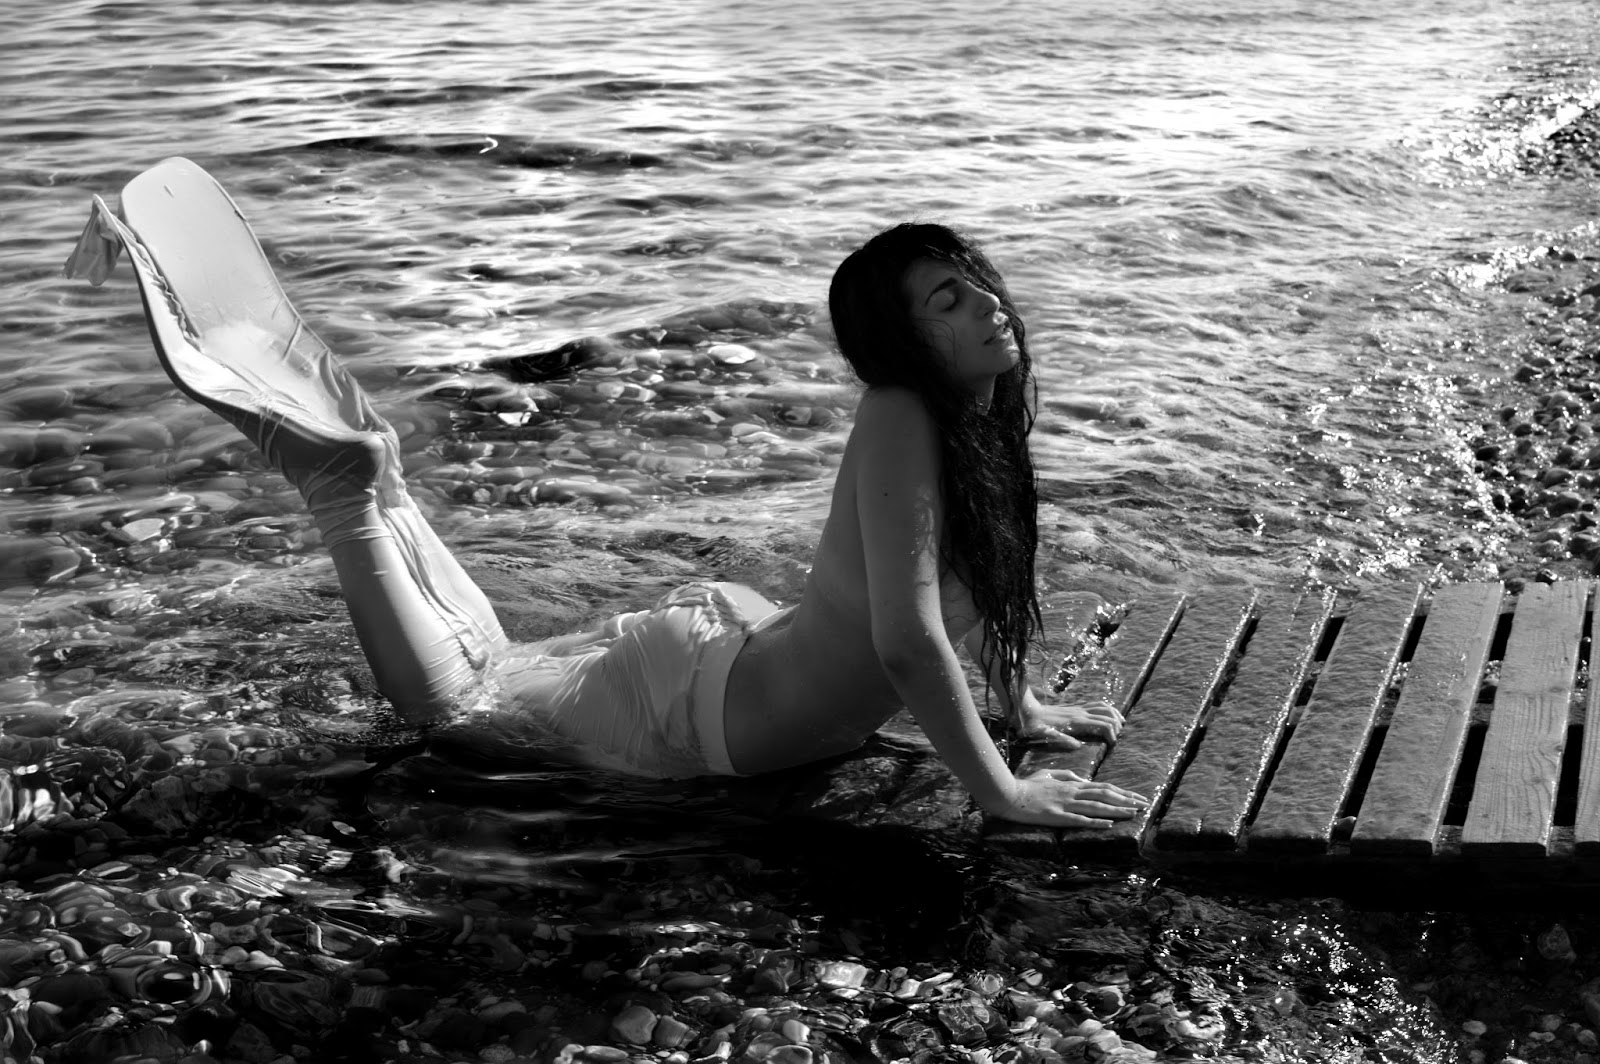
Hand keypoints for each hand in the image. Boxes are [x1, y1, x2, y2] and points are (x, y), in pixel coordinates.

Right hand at [987, 769, 1148, 827]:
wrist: (1007, 793)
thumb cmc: (1025, 785)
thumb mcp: (1046, 775)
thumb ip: (1065, 776)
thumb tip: (1081, 779)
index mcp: (1070, 784)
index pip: (1102, 787)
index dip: (1121, 792)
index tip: (1136, 797)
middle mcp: (1071, 792)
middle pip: (1104, 795)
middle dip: (1126, 800)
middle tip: (1144, 806)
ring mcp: (1064, 804)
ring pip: (1096, 806)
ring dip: (1117, 810)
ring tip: (1133, 814)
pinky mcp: (1055, 816)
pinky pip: (1078, 819)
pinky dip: (1095, 821)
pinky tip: (1108, 823)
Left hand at [1013, 689, 1123, 747]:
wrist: (1027, 711)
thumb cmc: (1035, 726)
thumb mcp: (1045, 735)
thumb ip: (1062, 740)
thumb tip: (1078, 746)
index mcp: (1076, 722)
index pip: (1103, 725)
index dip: (1112, 734)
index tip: (1112, 745)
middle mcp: (1080, 713)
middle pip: (1107, 715)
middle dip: (1116, 725)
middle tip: (1117, 737)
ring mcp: (1078, 708)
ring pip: (1103, 707)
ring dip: (1114, 715)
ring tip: (1120, 725)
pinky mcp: (1075, 707)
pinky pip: (1096, 705)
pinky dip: (1106, 709)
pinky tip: (1107, 717)